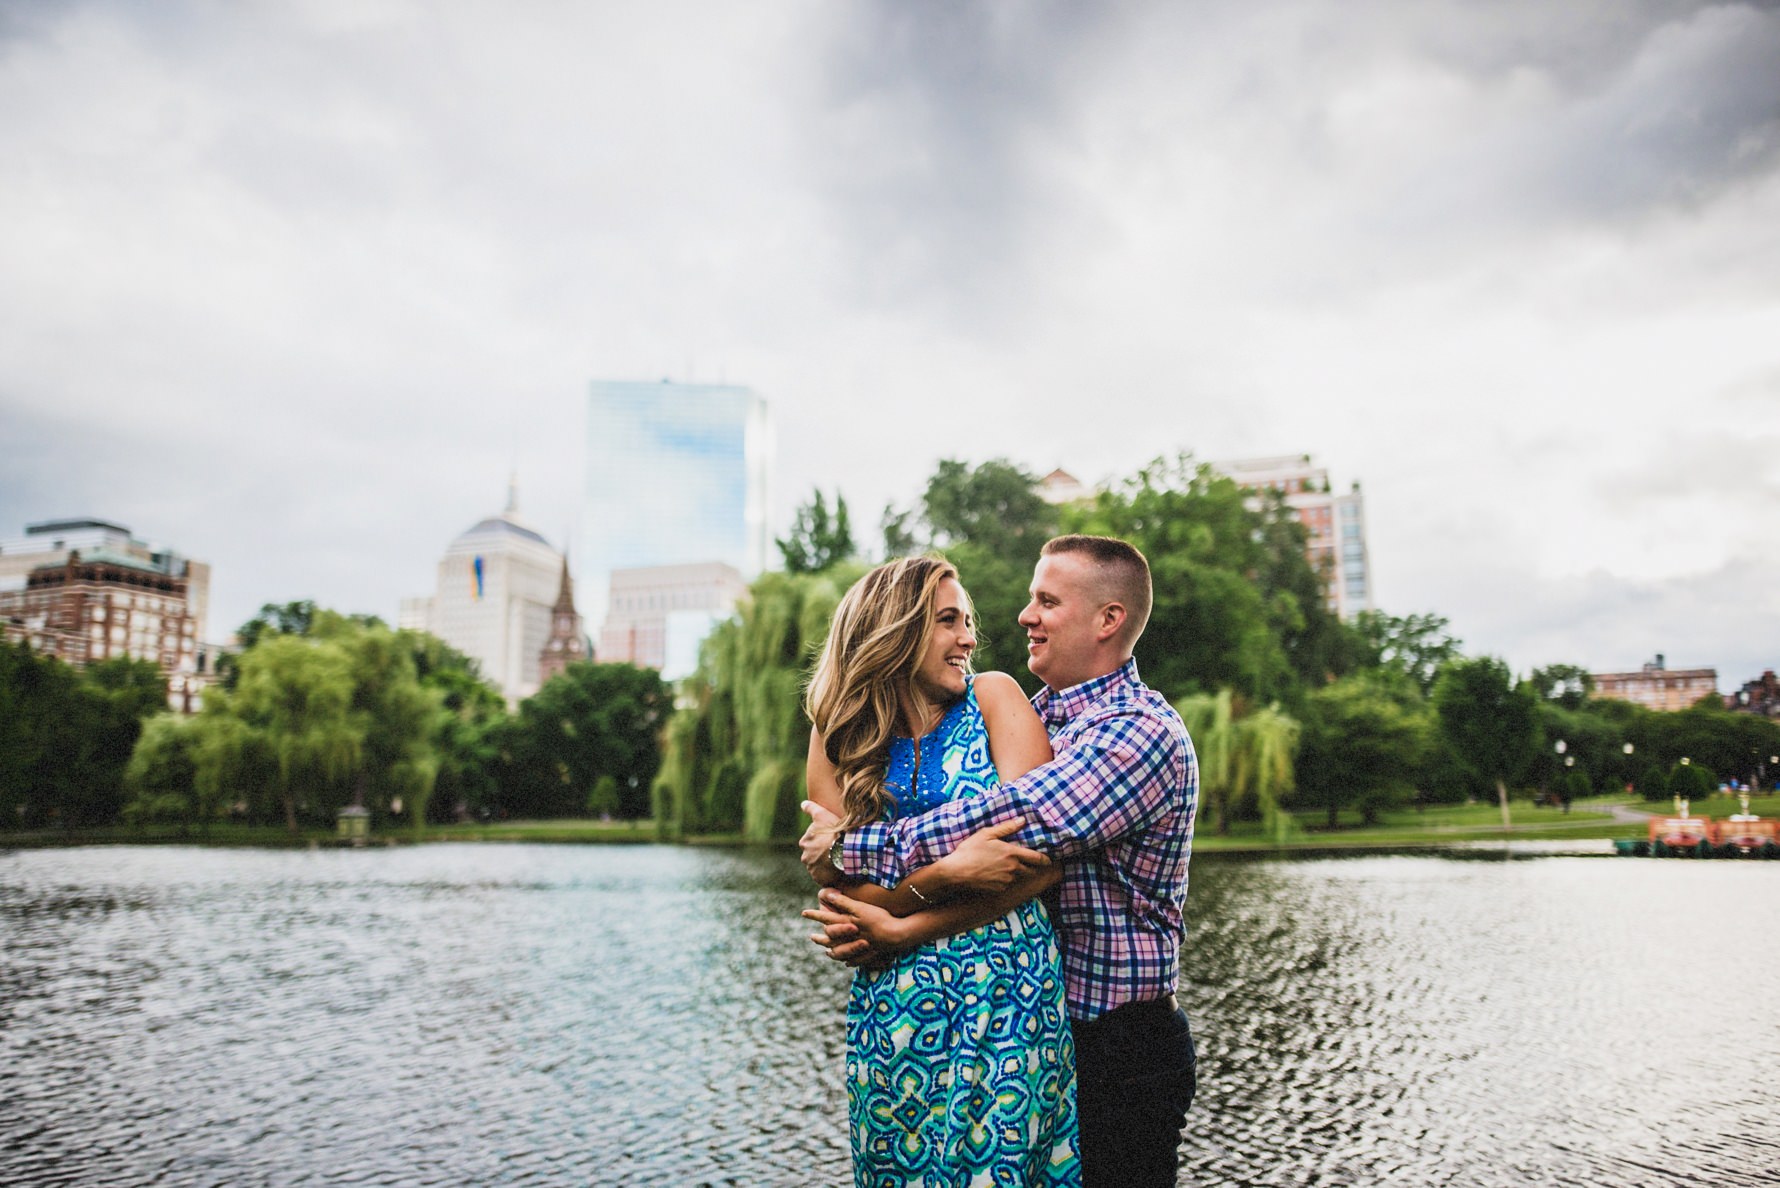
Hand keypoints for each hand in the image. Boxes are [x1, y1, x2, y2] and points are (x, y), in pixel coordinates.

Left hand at [798, 800, 841, 884]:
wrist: (845, 851)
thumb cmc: (834, 831)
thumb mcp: (822, 815)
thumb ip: (811, 808)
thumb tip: (802, 803)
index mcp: (805, 842)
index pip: (811, 842)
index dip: (822, 841)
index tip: (831, 840)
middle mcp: (805, 856)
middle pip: (814, 855)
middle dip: (822, 854)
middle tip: (836, 850)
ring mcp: (812, 869)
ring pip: (819, 866)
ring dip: (826, 865)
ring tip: (839, 861)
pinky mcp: (820, 879)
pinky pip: (824, 877)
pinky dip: (829, 875)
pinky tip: (838, 870)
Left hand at [803, 887, 908, 967]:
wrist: (896, 935)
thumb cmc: (878, 918)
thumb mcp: (860, 907)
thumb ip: (844, 902)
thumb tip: (828, 895)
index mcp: (846, 924)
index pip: (826, 919)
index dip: (815, 915)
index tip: (804, 913)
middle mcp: (849, 937)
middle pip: (831, 939)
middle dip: (820, 938)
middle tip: (812, 937)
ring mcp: (858, 947)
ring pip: (841, 952)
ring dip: (834, 952)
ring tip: (828, 952)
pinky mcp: (868, 954)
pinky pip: (856, 960)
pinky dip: (850, 961)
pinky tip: (847, 962)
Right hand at [933, 818, 1048, 893]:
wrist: (955, 872)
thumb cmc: (969, 850)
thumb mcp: (986, 834)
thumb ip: (1006, 828)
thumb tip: (1022, 820)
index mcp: (1012, 853)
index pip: (1037, 858)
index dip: (1045, 859)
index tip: (1049, 860)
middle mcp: (1013, 869)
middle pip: (1031, 871)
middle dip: (1031, 868)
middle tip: (1027, 863)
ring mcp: (1006, 881)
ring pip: (1018, 878)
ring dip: (1016, 873)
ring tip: (1005, 867)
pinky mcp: (999, 890)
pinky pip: (1007, 885)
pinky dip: (1005, 881)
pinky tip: (995, 875)